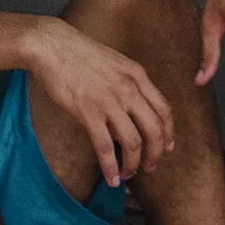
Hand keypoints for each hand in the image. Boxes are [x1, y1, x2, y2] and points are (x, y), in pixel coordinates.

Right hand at [25, 16, 176, 187]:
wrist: (55, 46)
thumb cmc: (83, 55)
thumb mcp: (117, 64)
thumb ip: (130, 85)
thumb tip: (134, 113)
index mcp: (138, 76)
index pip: (163, 109)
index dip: (168, 133)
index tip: (167, 148)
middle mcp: (129, 89)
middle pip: (154, 129)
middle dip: (155, 154)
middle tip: (150, 168)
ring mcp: (109, 101)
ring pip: (132, 142)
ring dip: (132, 164)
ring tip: (128, 175)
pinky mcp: (88, 112)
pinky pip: (105, 147)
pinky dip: (110, 167)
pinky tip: (111, 178)